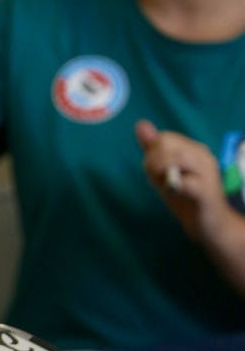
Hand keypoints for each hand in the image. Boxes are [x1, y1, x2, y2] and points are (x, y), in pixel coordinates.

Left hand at [135, 119, 231, 243]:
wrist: (210, 226)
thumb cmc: (185, 199)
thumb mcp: (164, 173)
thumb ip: (153, 150)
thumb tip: (140, 124)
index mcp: (193, 148)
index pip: (163, 138)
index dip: (153, 155)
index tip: (158, 173)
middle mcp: (202, 155)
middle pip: (165, 145)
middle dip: (153, 164)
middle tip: (162, 182)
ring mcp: (206, 172)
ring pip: (173, 158)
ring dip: (161, 175)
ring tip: (169, 187)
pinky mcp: (206, 191)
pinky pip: (184, 181)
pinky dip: (173, 186)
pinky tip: (175, 193)